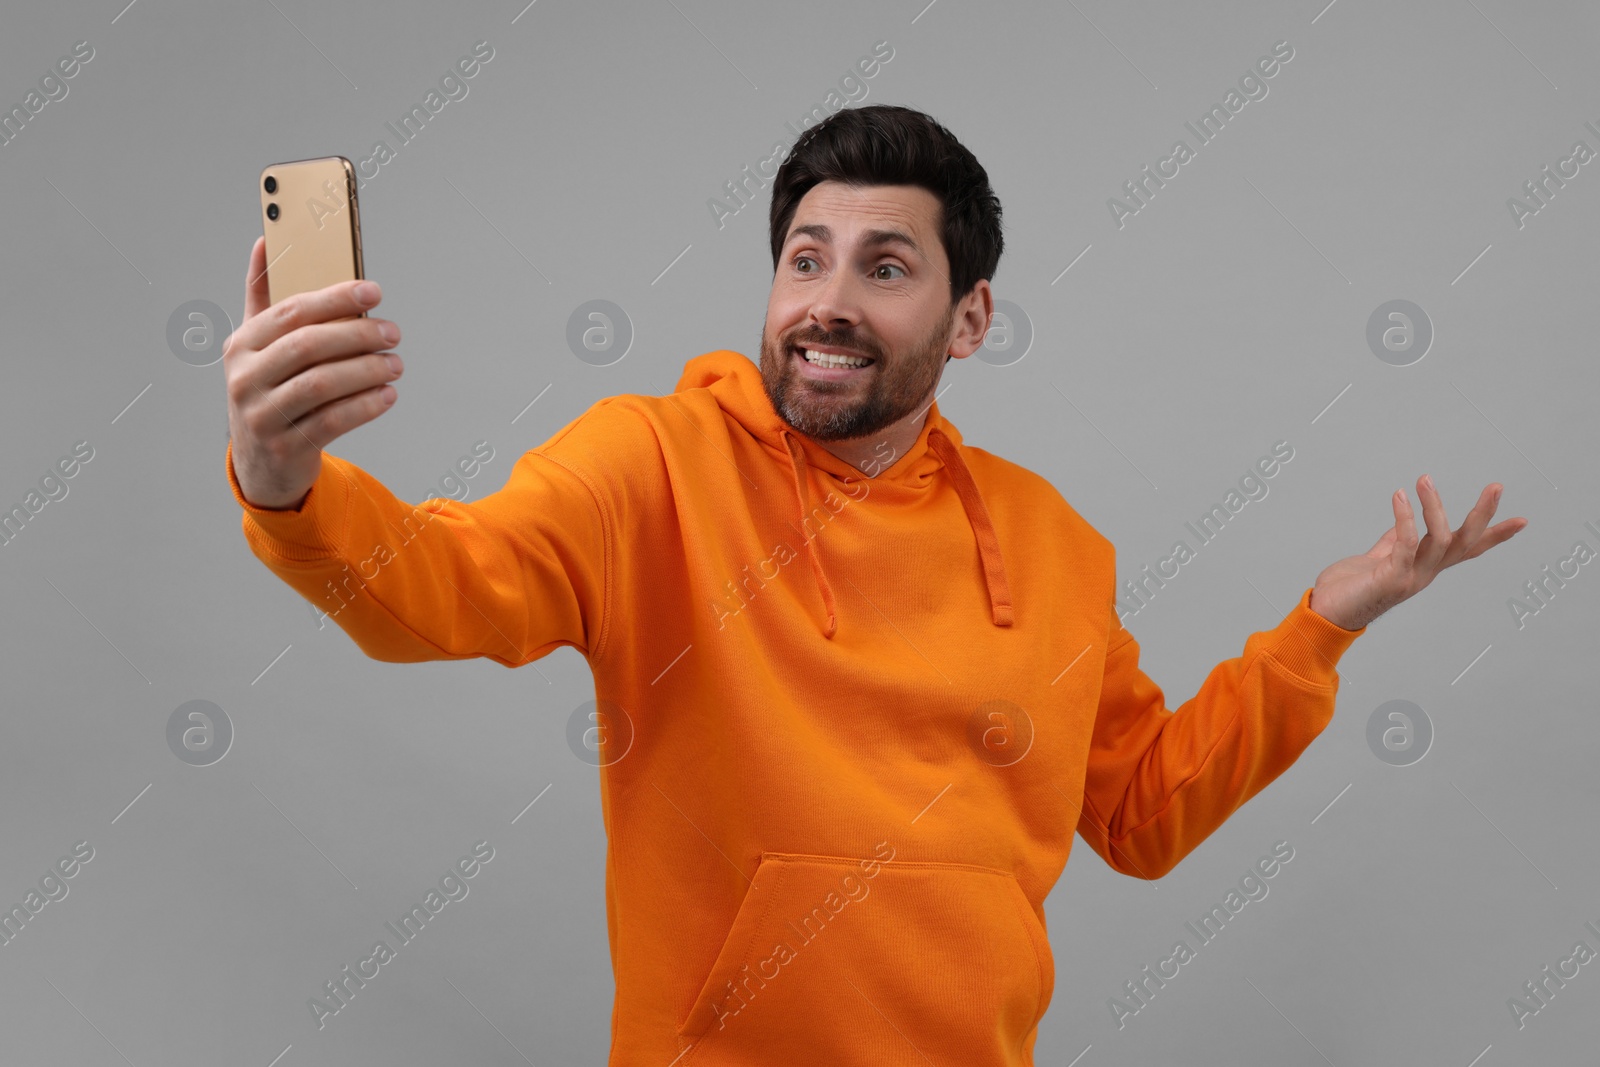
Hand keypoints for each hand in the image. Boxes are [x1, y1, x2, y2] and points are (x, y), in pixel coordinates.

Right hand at [224, 237, 403, 509]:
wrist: (262, 463)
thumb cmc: (269, 390)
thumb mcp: (257, 346)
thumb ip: (262, 296)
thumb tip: (264, 241)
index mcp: (241, 345)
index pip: (291, 312)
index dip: (335, 298)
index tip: (374, 290)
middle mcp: (245, 378)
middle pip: (308, 346)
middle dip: (358, 335)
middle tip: (393, 332)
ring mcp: (262, 415)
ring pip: (322, 384)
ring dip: (367, 370)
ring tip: (396, 363)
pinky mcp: (286, 447)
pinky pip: (333, 420)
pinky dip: (366, 405)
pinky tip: (388, 394)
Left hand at [1308, 475, 1527, 630]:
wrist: (1324, 614)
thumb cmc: (1350, 588)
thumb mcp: (1379, 559)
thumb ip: (1395, 542)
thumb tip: (1405, 521)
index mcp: (1426, 567)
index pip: (1468, 550)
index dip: (1495, 536)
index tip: (1522, 520)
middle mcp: (1425, 574)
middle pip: (1465, 543)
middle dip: (1483, 515)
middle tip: (1496, 486)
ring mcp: (1412, 577)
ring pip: (1439, 539)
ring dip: (1434, 506)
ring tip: (1423, 479)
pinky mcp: (1392, 578)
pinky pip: (1406, 543)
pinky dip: (1405, 518)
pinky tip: (1399, 497)